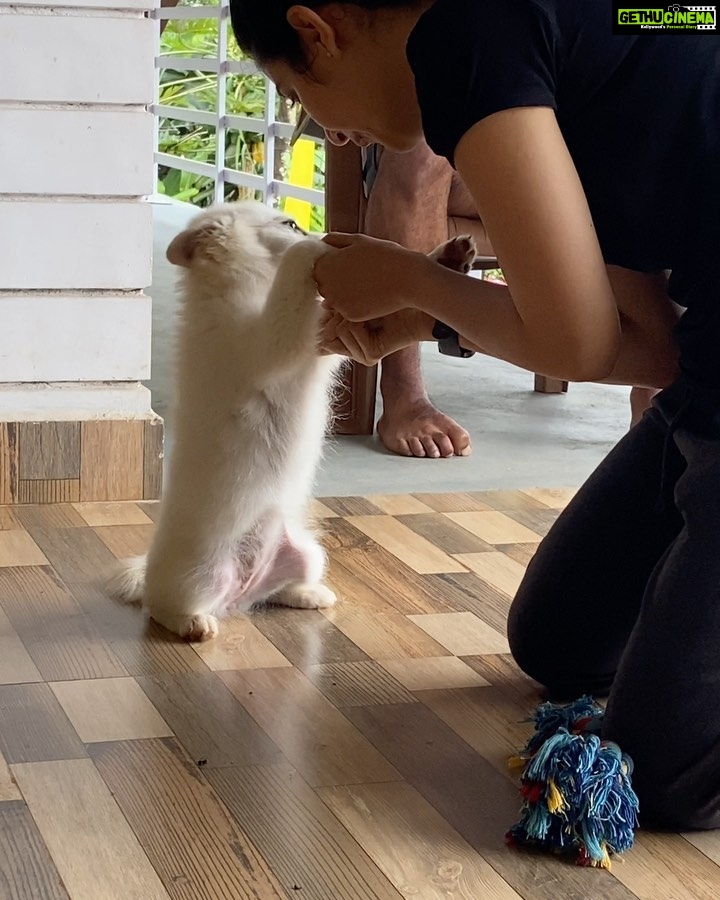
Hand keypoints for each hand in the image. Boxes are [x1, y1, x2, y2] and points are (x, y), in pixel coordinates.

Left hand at [314, 233, 428, 320]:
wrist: (407, 278)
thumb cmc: (384, 256)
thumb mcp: (358, 240)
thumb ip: (336, 240)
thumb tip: (322, 241)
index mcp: (324, 265)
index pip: (318, 269)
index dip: (333, 266)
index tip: (350, 265)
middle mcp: (325, 286)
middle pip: (324, 286)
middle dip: (337, 282)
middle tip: (360, 275)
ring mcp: (336, 303)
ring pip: (335, 300)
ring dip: (346, 295)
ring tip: (367, 284)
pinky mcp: (349, 316)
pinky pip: (347, 311)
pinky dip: (357, 305)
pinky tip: (371, 296)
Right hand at [320, 308, 433, 365]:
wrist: (416, 305)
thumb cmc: (389, 299)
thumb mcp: (359, 304)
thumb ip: (338, 310)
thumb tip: (319, 309)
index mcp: (349, 342)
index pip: (324, 335)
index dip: (327, 319)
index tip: (334, 306)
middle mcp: (355, 352)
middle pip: (327, 332)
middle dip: (339, 314)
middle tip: (361, 307)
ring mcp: (362, 355)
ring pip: (339, 331)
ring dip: (353, 315)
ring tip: (370, 312)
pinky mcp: (371, 355)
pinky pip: (351, 332)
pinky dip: (361, 320)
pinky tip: (375, 317)